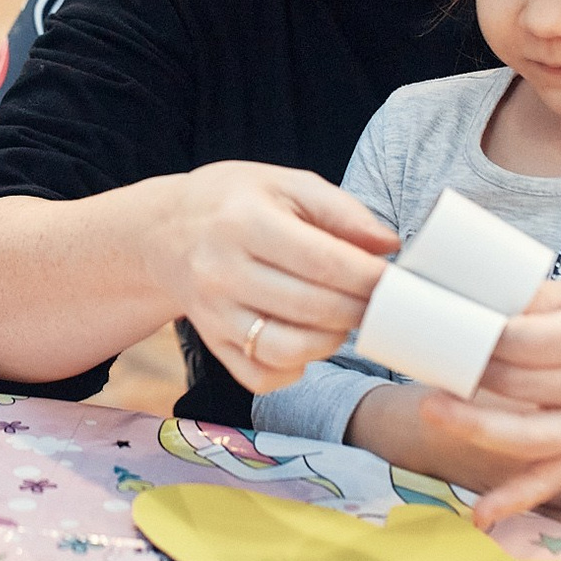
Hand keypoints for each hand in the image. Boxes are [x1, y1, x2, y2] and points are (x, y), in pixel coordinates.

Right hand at [161, 161, 397, 394]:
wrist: (166, 232)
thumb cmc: (235, 202)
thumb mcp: (285, 184)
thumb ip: (341, 211)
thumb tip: (388, 246)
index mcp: (244, 221)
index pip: (320, 260)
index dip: (367, 276)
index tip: (394, 280)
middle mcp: (222, 271)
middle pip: (310, 308)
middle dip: (359, 310)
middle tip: (378, 302)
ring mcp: (213, 314)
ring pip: (287, 350)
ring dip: (331, 341)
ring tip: (343, 320)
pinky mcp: (211, 343)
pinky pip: (261, 376)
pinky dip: (295, 369)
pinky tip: (306, 342)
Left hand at [420, 280, 560, 527]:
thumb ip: (526, 298)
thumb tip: (466, 300)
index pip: (532, 340)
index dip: (486, 338)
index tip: (449, 329)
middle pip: (525, 385)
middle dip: (472, 375)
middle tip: (430, 361)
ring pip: (533, 437)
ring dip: (478, 427)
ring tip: (432, 409)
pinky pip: (550, 480)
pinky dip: (516, 499)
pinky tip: (481, 515)